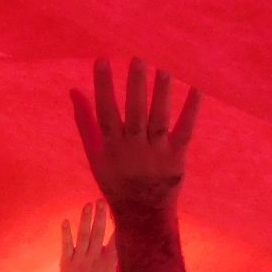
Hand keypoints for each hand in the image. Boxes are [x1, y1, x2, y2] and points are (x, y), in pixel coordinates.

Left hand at [55, 201, 118, 271]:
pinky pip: (67, 244)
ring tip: (88, 205)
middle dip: (101, 216)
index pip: (116, 238)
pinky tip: (65, 220)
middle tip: (102, 200)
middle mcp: (95, 258)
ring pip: (84, 235)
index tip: (119, 210)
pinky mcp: (67, 261)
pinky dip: (66, 233)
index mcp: (110, 261)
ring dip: (86, 219)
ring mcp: (80, 259)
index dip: (117, 223)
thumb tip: (130, 248)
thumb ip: (122, 263)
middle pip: (99, 232)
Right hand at [71, 60, 200, 210]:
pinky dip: (191, 111)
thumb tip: (73, 90)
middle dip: (136, 86)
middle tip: (138, 57)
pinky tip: (197, 89)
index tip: (102, 59)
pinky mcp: (176, 157)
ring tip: (164, 67)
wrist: (143, 214)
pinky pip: (185, 131)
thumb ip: (85, 122)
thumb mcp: (95, 155)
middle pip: (135, 113)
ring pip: (159, 119)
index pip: (106, 112)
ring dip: (162, 93)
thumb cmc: (115, 180)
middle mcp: (134, 149)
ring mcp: (157, 154)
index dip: (104, 86)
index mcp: (112, 147)